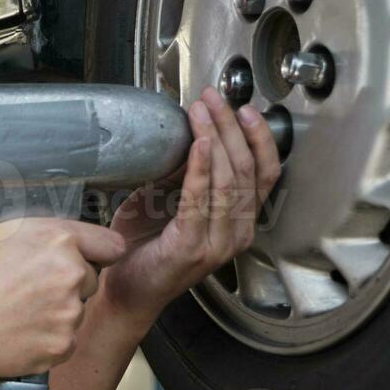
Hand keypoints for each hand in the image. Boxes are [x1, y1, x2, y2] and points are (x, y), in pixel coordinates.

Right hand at [0, 217, 127, 378]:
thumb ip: (33, 231)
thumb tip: (49, 232)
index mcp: (57, 238)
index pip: (111, 244)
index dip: (95, 252)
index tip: (85, 259)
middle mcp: (71, 273)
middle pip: (90, 279)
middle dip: (67, 283)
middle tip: (29, 288)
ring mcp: (70, 313)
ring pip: (75, 310)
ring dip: (55, 312)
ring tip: (15, 311)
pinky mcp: (62, 345)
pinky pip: (64, 340)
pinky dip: (46, 339)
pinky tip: (16, 331)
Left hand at [100, 86, 282, 325]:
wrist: (125, 291)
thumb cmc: (145, 248)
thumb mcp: (169, 200)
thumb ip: (184, 173)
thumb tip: (189, 130)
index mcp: (239, 221)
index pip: (264, 172)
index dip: (258, 137)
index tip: (242, 106)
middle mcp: (236, 233)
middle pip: (247, 170)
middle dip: (231, 127)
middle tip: (213, 98)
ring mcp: (218, 243)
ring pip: (229, 181)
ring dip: (215, 138)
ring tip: (201, 111)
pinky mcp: (192, 247)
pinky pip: (201, 200)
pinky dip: (201, 169)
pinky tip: (199, 144)